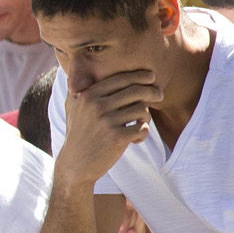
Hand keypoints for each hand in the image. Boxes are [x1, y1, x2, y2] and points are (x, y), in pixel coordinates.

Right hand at [54, 67, 159, 186]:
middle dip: (153, 92)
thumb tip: (80, 67)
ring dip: (145, 117)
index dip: (140, 76)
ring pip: (142, 109)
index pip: (121, 79)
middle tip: (160, 96)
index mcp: (88, 95)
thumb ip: (80, 88)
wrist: (75, 164)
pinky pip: (142, 128)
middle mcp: (97, 105)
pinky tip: (135, 140)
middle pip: (137, 91)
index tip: (151, 77)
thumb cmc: (79, 134)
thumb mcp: (73, 108)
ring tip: (139, 124)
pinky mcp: (116, 137)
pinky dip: (143, 134)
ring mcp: (107, 121)